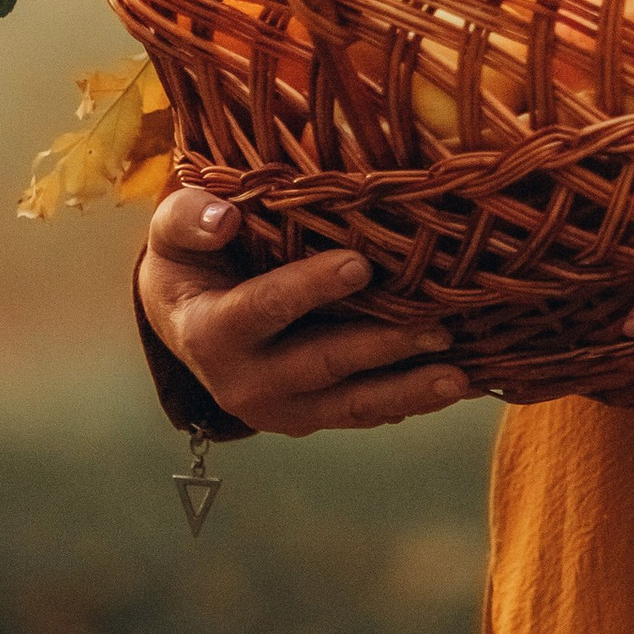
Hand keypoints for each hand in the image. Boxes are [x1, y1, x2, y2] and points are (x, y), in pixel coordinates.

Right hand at [138, 190, 471, 437]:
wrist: (185, 319)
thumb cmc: (190, 257)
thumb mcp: (174, 231)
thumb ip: (189, 216)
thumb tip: (223, 217)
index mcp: (210, 333)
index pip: (265, 309)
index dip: (311, 288)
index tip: (361, 265)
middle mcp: (243, 384)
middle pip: (322, 365)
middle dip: (381, 347)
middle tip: (438, 327)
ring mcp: (280, 410)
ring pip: (351, 405)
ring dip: (408, 392)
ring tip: (460, 377)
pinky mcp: (310, 417)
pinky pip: (363, 413)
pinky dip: (409, 401)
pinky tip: (454, 386)